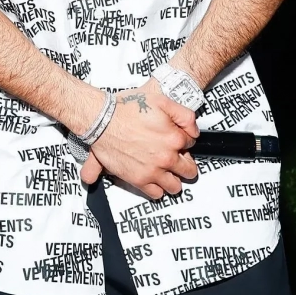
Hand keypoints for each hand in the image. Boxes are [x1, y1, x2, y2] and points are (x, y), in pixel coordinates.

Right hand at [80, 81, 198, 199]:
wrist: (101, 119)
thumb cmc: (126, 108)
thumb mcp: (161, 100)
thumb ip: (184, 115)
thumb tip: (194, 131)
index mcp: (174, 138)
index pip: (191, 144)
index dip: (183, 140)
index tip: (175, 138)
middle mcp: (166, 158)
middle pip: (189, 170)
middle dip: (184, 163)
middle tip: (174, 156)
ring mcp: (153, 171)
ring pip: (175, 186)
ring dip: (172, 178)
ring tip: (164, 169)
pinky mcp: (138, 180)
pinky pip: (156, 194)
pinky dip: (157, 188)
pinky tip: (152, 177)